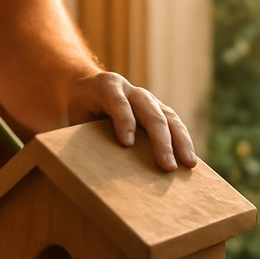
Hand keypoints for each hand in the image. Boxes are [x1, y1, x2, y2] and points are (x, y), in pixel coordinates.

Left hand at [67, 71, 196, 171]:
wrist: (82, 89)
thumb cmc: (75, 112)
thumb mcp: (69, 119)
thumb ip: (77, 136)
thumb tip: (75, 171)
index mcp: (105, 87)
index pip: (117, 102)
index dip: (123, 120)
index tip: (127, 143)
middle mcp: (129, 90)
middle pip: (149, 111)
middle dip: (160, 139)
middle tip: (166, 166)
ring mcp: (146, 99)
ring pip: (167, 116)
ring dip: (180, 141)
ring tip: (188, 164)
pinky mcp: (156, 109)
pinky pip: (173, 124)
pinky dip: (183, 141)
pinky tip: (189, 161)